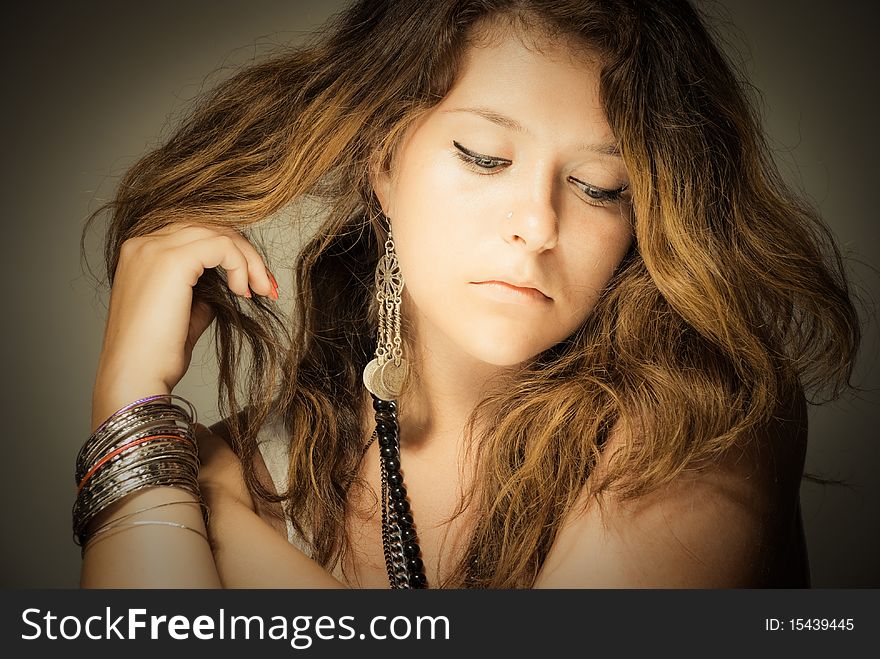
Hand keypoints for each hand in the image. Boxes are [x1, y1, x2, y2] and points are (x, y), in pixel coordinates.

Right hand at [91, 224, 276, 429]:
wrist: (135, 376)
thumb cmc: (156, 354)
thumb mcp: (185, 312)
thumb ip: (204, 290)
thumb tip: (230, 281)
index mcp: (141, 254)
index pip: (196, 236)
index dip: (232, 255)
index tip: (255, 285)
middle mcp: (142, 244)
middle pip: (210, 229)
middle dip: (246, 255)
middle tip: (268, 286)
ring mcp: (153, 248)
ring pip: (219, 234)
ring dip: (248, 261)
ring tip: (260, 291)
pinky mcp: (171, 260)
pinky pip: (222, 246)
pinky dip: (241, 265)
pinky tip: (242, 292)